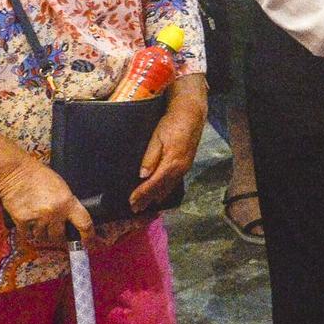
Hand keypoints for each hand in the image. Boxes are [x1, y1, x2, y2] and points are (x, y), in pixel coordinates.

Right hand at [0, 155, 94, 245]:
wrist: (15, 172)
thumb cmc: (39, 176)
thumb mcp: (61, 187)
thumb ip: (67, 203)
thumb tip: (71, 218)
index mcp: (67, 203)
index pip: (84, 224)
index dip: (88, 236)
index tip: (89, 243)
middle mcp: (54, 213)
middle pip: (59, 236)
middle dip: (57, 235)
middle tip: (55, 230)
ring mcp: (38, 218)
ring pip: (42, 237)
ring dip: (41, 233)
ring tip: (38, 221)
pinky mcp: (22, 221)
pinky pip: (26, 235)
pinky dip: (26, 232)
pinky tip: (26, 224)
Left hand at [131, 78, 205, 212]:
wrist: (191, 115)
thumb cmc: (172, 123)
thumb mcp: (157, 137)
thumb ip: (150, 157)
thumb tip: (143, 175)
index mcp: (171, 162)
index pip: (153, 183)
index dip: (142, 194)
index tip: (131, 202)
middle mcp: (180, 169)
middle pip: (161, 189)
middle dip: (147, 199)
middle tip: (135, 209)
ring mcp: (185, 168)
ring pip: (169, 187)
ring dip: (156, 197)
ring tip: (145, 205)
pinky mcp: (186, 165)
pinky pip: (174, 183)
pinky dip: (165, 191)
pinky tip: (160, 194)